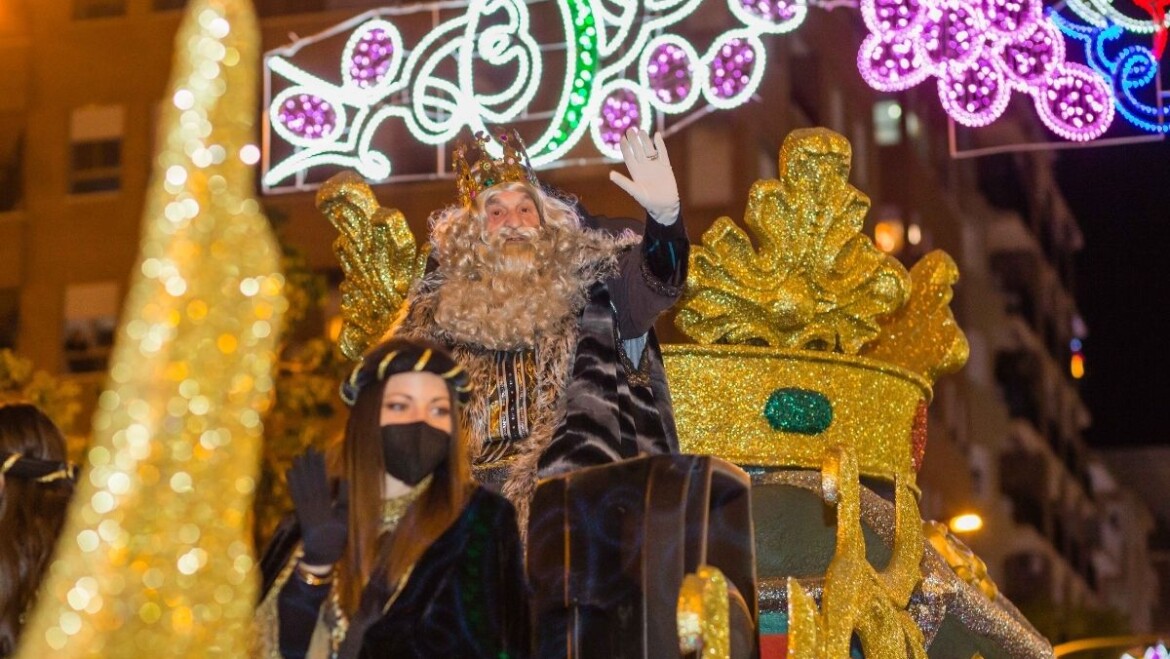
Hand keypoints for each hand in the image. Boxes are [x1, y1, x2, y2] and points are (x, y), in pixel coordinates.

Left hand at [287, 450, 346, 566]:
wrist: (321, 555)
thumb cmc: (338, 537)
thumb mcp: (345, 518)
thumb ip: (343, 497)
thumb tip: (341, 477)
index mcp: (326, 505)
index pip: (322, 481)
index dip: (319, 466)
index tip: (318, 453)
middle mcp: (313, 506)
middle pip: (310, 481)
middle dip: (308, 465)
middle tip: (306, 450)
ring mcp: (304, 510)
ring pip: (301, 487)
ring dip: (298, 471)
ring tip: (296, 458)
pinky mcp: (299, 514)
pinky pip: (294, 496)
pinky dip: (291, 484)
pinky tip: (289, 473)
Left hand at [609, 128, 679, 225]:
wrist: (665, 206)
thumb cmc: (648, 201)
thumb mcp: (634, 191)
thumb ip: (623, 182)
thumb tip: (610, 174)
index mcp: (635, 172)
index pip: (629, 156)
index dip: (625, 147)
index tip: (622, 138)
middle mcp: (644, 166)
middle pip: (638, 150)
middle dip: (634, 140)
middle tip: (630, 129)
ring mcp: (655, 165)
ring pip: (649, 149)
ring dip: (645, 140)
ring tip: (641, 131)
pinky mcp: (665, 166)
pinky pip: (662, 153)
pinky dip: (660, 144)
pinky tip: (657, 135)